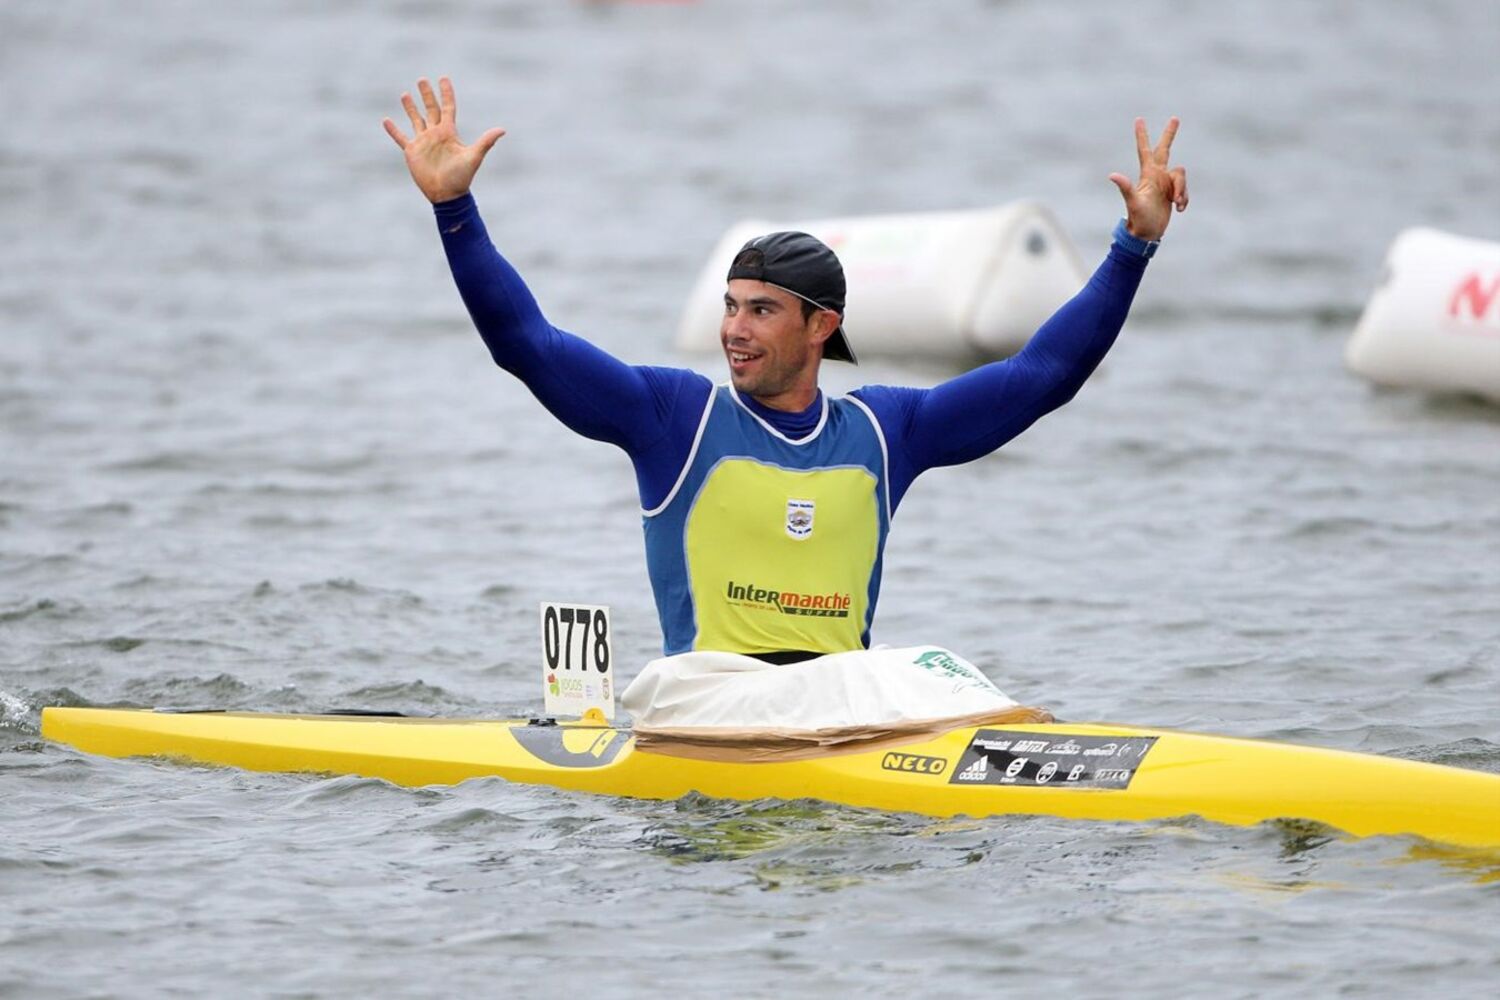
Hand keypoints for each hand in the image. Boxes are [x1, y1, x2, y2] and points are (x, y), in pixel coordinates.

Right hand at [382, 77, 504, 203]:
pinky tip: (386, 120)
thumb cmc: (462, 177)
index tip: (444, 78)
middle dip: (426, 94)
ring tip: (405, 94)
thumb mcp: (474, 157)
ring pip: (415, 119)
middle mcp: (436, 134)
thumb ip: (486, 142)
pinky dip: (393, 130)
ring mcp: (423, 142)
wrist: (447, 195)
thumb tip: (502, 130)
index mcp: (449, 132)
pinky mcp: (412, 152)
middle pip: (430, 109)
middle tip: (422, 79)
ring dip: (410, 107)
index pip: (448, 107)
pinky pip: (400, 137)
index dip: (446, 93)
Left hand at [1108, 117, 1187, 241]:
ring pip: (1181, 176)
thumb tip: (1112, 175)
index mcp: (1148, 174)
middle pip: (1165, 150)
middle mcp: (1157, 175)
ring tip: (1176, 204)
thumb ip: (1125, 187)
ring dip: (1182, 190)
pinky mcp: (1172, 194)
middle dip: (1170, 134)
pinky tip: (1179, 209)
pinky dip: (1184, 199)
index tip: (1139, 119)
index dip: (1142, 135)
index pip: (1144, 150)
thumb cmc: (1138, 219)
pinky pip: (1184, 190)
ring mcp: (1165, 184)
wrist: (1146, 235)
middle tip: (1175, 118)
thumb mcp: (1133, 202)